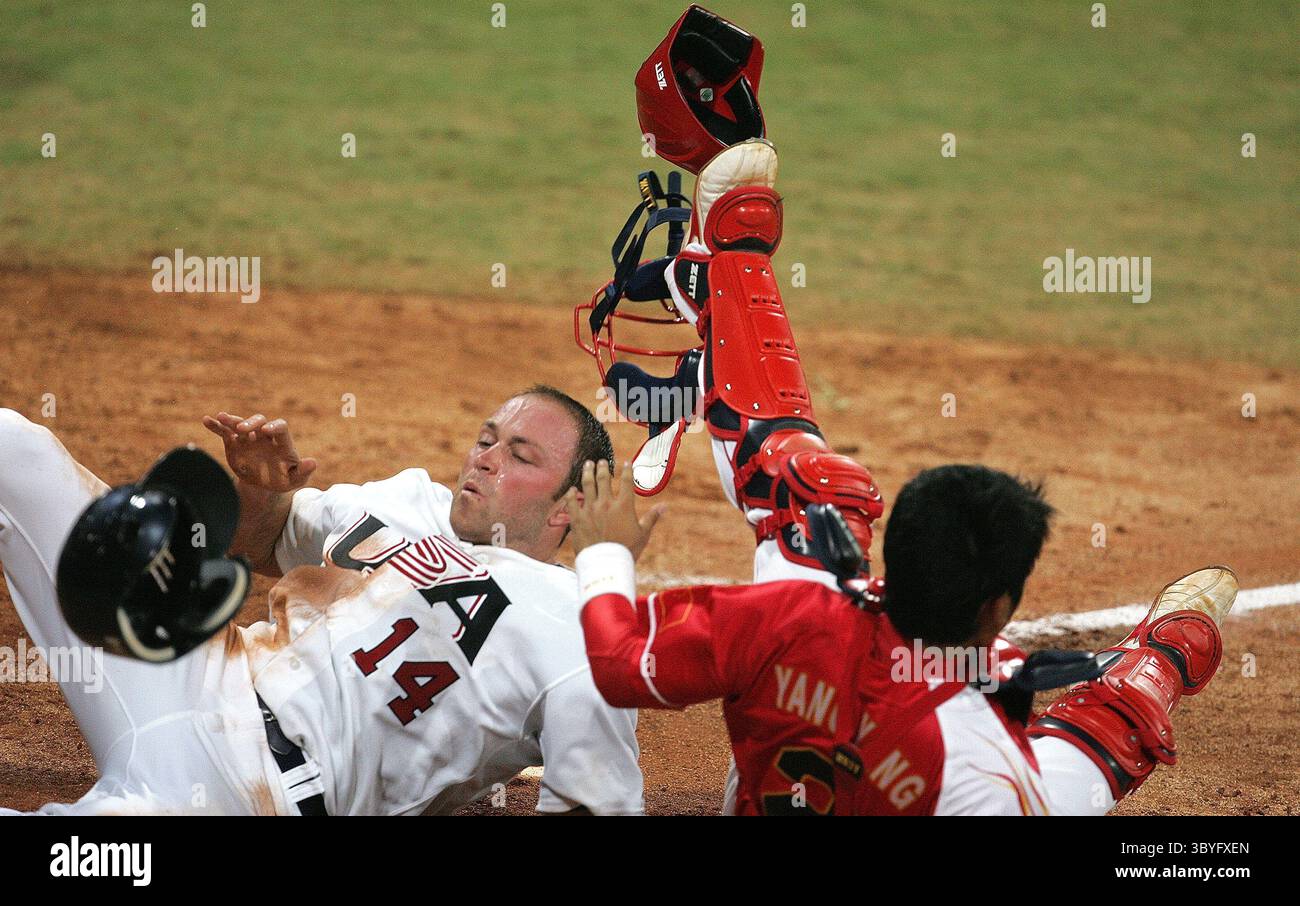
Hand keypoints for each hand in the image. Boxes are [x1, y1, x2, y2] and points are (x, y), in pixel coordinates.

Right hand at [201, 411, 317, 491]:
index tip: (267, 430)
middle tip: (243, 430)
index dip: (274, 427)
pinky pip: (225, 431)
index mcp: (281, 442)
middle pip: (259, 421)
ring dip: (232, 420)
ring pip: (240, 423)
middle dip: (251, 423)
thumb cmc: (283, 479)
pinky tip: (207, 420)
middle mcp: (264, 436)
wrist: (264, 484)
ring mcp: (249, 437)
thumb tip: (313, 462)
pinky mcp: (234, 442)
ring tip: (221, 417)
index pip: (280, 428)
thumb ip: (303, 471)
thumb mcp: (294, 480)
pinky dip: (216, 426)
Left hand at [565, 461, 665, 561]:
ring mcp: (590, 510)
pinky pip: (572, 501)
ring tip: (588, 465)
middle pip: (603, 479)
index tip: (626, 462)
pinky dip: (572, 494)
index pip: (626, 481)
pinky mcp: (577, 518)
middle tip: (602, 461)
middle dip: (603, 468)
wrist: (605, 564)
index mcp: (623, 506)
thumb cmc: (627, 550)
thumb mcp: (643, 534)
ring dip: (587, 473)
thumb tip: (665, 506)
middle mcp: (606, 504)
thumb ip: (652, 517)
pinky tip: (572, 489)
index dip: (627, 470)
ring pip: (587, 485)